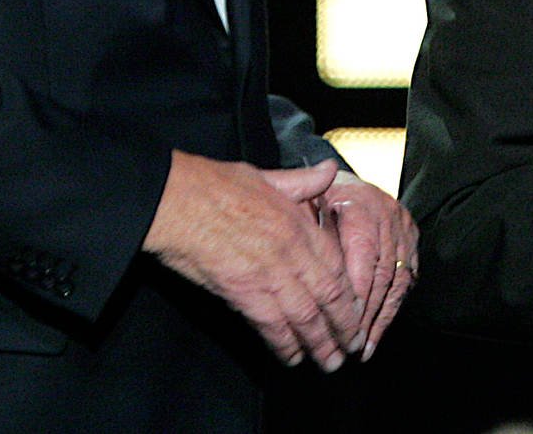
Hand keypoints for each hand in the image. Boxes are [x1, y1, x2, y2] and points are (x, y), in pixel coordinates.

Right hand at [143, 154, 362, 369]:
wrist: (176, 200)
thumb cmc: (214, 184)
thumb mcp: (266, 175)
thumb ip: (302, 181)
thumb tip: (328, 170)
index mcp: (297, 222)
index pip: (335, 265)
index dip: (349, 293)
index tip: (356, 310)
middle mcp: (290, 251)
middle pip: (328, 296)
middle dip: (343, 326)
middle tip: (352, 347)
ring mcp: (269, 273)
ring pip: (306, 316)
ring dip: (320, 342)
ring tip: (329, 362)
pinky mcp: (243, 292)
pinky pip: (272, 325)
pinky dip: (285, 344)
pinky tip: (292, 357)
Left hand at [320, 170, 418, 360]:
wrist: (344, 182)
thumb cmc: (318, 199)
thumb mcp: (306, 206)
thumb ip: (309, 235)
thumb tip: (311, 278)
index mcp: (361, 206)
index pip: (363, 255)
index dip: (356, 291)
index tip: (342, 322)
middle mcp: (387, 216)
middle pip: (382, 273)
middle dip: (367, 313)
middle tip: (352, 344)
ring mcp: (403, 228)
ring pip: (398, 280)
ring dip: (381, 318)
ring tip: (365, 347)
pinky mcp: (412, 239)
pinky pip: (407, 279)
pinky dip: (392, 308)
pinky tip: (377, 331)